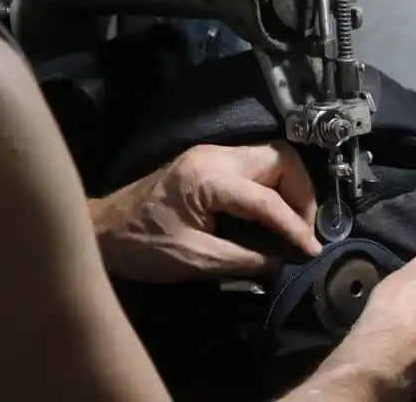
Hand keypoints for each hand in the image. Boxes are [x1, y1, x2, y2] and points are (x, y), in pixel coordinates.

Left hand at [91, 142, 321, 282]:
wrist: (102, 230)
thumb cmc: (142, 247)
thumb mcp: (195, 260)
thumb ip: (244, 260)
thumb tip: (284, 261)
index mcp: (208, 179)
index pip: (267, 199)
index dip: (295, 226)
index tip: (312, 250)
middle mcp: (214, 156)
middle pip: (280, 159)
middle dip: (301, 194)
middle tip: (303, 230)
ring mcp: (212, 154)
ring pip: (271, 157)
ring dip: (290, 188)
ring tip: (292, 223)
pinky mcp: (209, 161)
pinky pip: (255, 165)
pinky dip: (272, 186)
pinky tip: (271, 214)